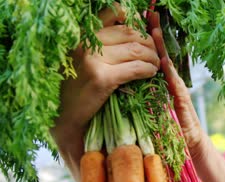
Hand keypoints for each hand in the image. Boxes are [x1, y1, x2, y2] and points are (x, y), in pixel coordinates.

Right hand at [51, 3, 159, 177]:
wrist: (61, 118)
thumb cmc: (74, 89)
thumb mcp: (81, 58)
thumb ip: (101, 43)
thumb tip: (132, 29)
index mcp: (80, 35)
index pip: (113, 13)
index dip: (135, 20)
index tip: (145, 31)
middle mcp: (85, 43)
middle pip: (131, 33)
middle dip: (149, 43)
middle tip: (156, 54)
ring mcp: (93, 60)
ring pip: (137, 50)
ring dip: (153, 57)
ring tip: (155, 65)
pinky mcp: (102, 79)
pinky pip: (136, 68)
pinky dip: (149, 70)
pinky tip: (151, 74)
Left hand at [148, 12, 207, 158]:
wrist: (191, 147)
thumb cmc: (169, 131)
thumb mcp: (150, 111)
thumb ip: (140, 96)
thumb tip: (121, 86)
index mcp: (161, 83)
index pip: (148, 57)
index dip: (143, 39)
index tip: (135, 21)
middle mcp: (170, 83)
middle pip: (160, 54)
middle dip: (153, 34)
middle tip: (147, 14)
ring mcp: (178, 91)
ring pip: (168, 65)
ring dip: (161, 46)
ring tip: (154, 27)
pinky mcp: (184, 103)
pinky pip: (175, 85)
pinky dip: (170, 72)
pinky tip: (164, 60)